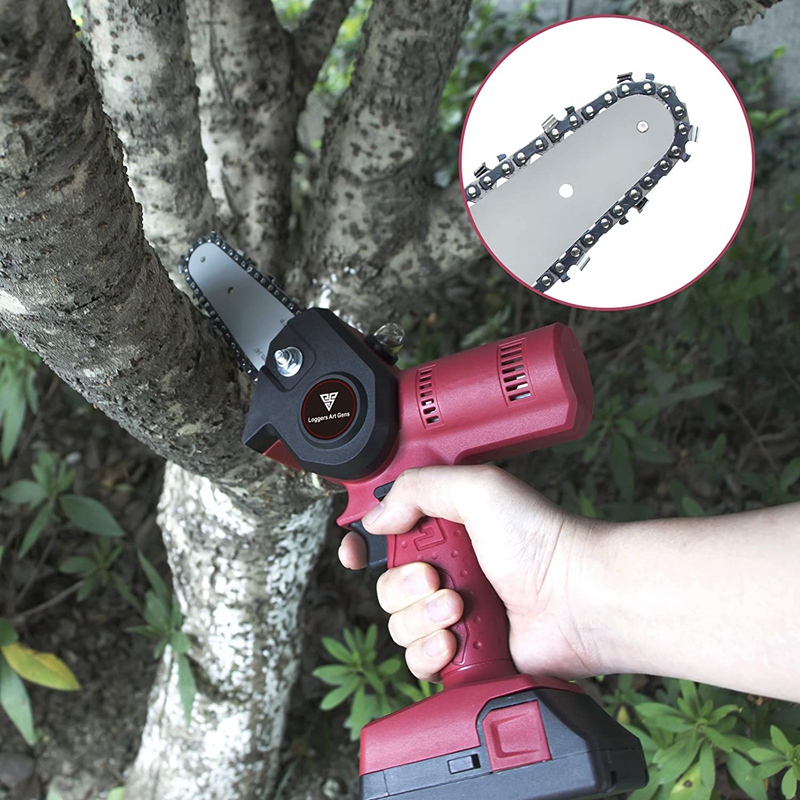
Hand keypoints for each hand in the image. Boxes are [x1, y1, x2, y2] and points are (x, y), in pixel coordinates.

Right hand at [339, 465, 604, 682]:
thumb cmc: (541, 539)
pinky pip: (418, 661)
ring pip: (398, 625)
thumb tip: (377, 517)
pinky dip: (430, 652)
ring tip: (458, 607)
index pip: (387, 537)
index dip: (364, 545)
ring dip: (423, 617)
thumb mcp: (477, 488)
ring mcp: (455, 614)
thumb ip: (418, 488)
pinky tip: (455, 640)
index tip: (356, 552)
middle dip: (405, 585)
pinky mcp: (464, 653)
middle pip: (386, 586)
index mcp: (447, 530)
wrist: (578, 598)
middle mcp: (448, 571)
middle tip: (438, 577)